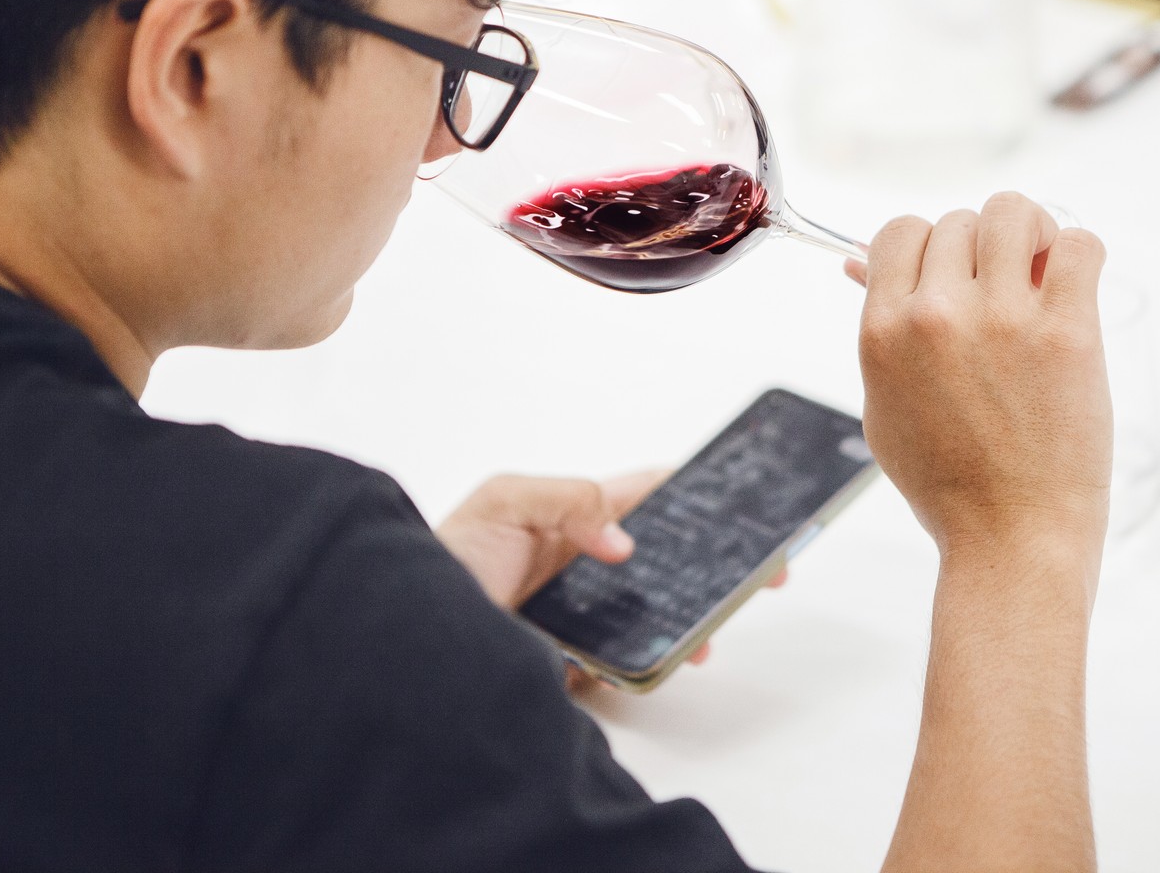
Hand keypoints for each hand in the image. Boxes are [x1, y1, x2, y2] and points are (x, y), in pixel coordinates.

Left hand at [436, 471, 787, 677]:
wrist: (399, 640)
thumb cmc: (438, 561)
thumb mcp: (502, 503)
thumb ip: (568, 500)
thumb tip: (623, 543)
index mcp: (573, 518)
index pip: (646, 497)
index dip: (693, 494)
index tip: (739, 498)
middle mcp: (584, 567)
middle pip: (666, 560)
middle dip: (714, 564)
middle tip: (760, 573)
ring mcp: (582, 618)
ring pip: (654, 614)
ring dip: (692, 619)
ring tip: (711, 629)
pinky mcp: (574, 665)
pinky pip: (624, 663)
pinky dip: (651, 662)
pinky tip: (666, 659)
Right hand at [851, 193, 1111, 564]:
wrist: (1011, 539)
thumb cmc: (948, 483)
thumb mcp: (886, 405)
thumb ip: (880, 331)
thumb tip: (862, 264)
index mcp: (883, 331)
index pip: (899, 231)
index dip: (929, 247)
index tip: (953, 279)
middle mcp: (936, 316)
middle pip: (959, 220)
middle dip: (982, 249)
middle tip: (1004, 292)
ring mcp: (1003, 320)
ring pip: (1015, 213)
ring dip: (1031, 235)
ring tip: (1041, 275)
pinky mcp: (1066, 332)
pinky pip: (1079, 244)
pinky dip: (1078, 254)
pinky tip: (1073, 287)